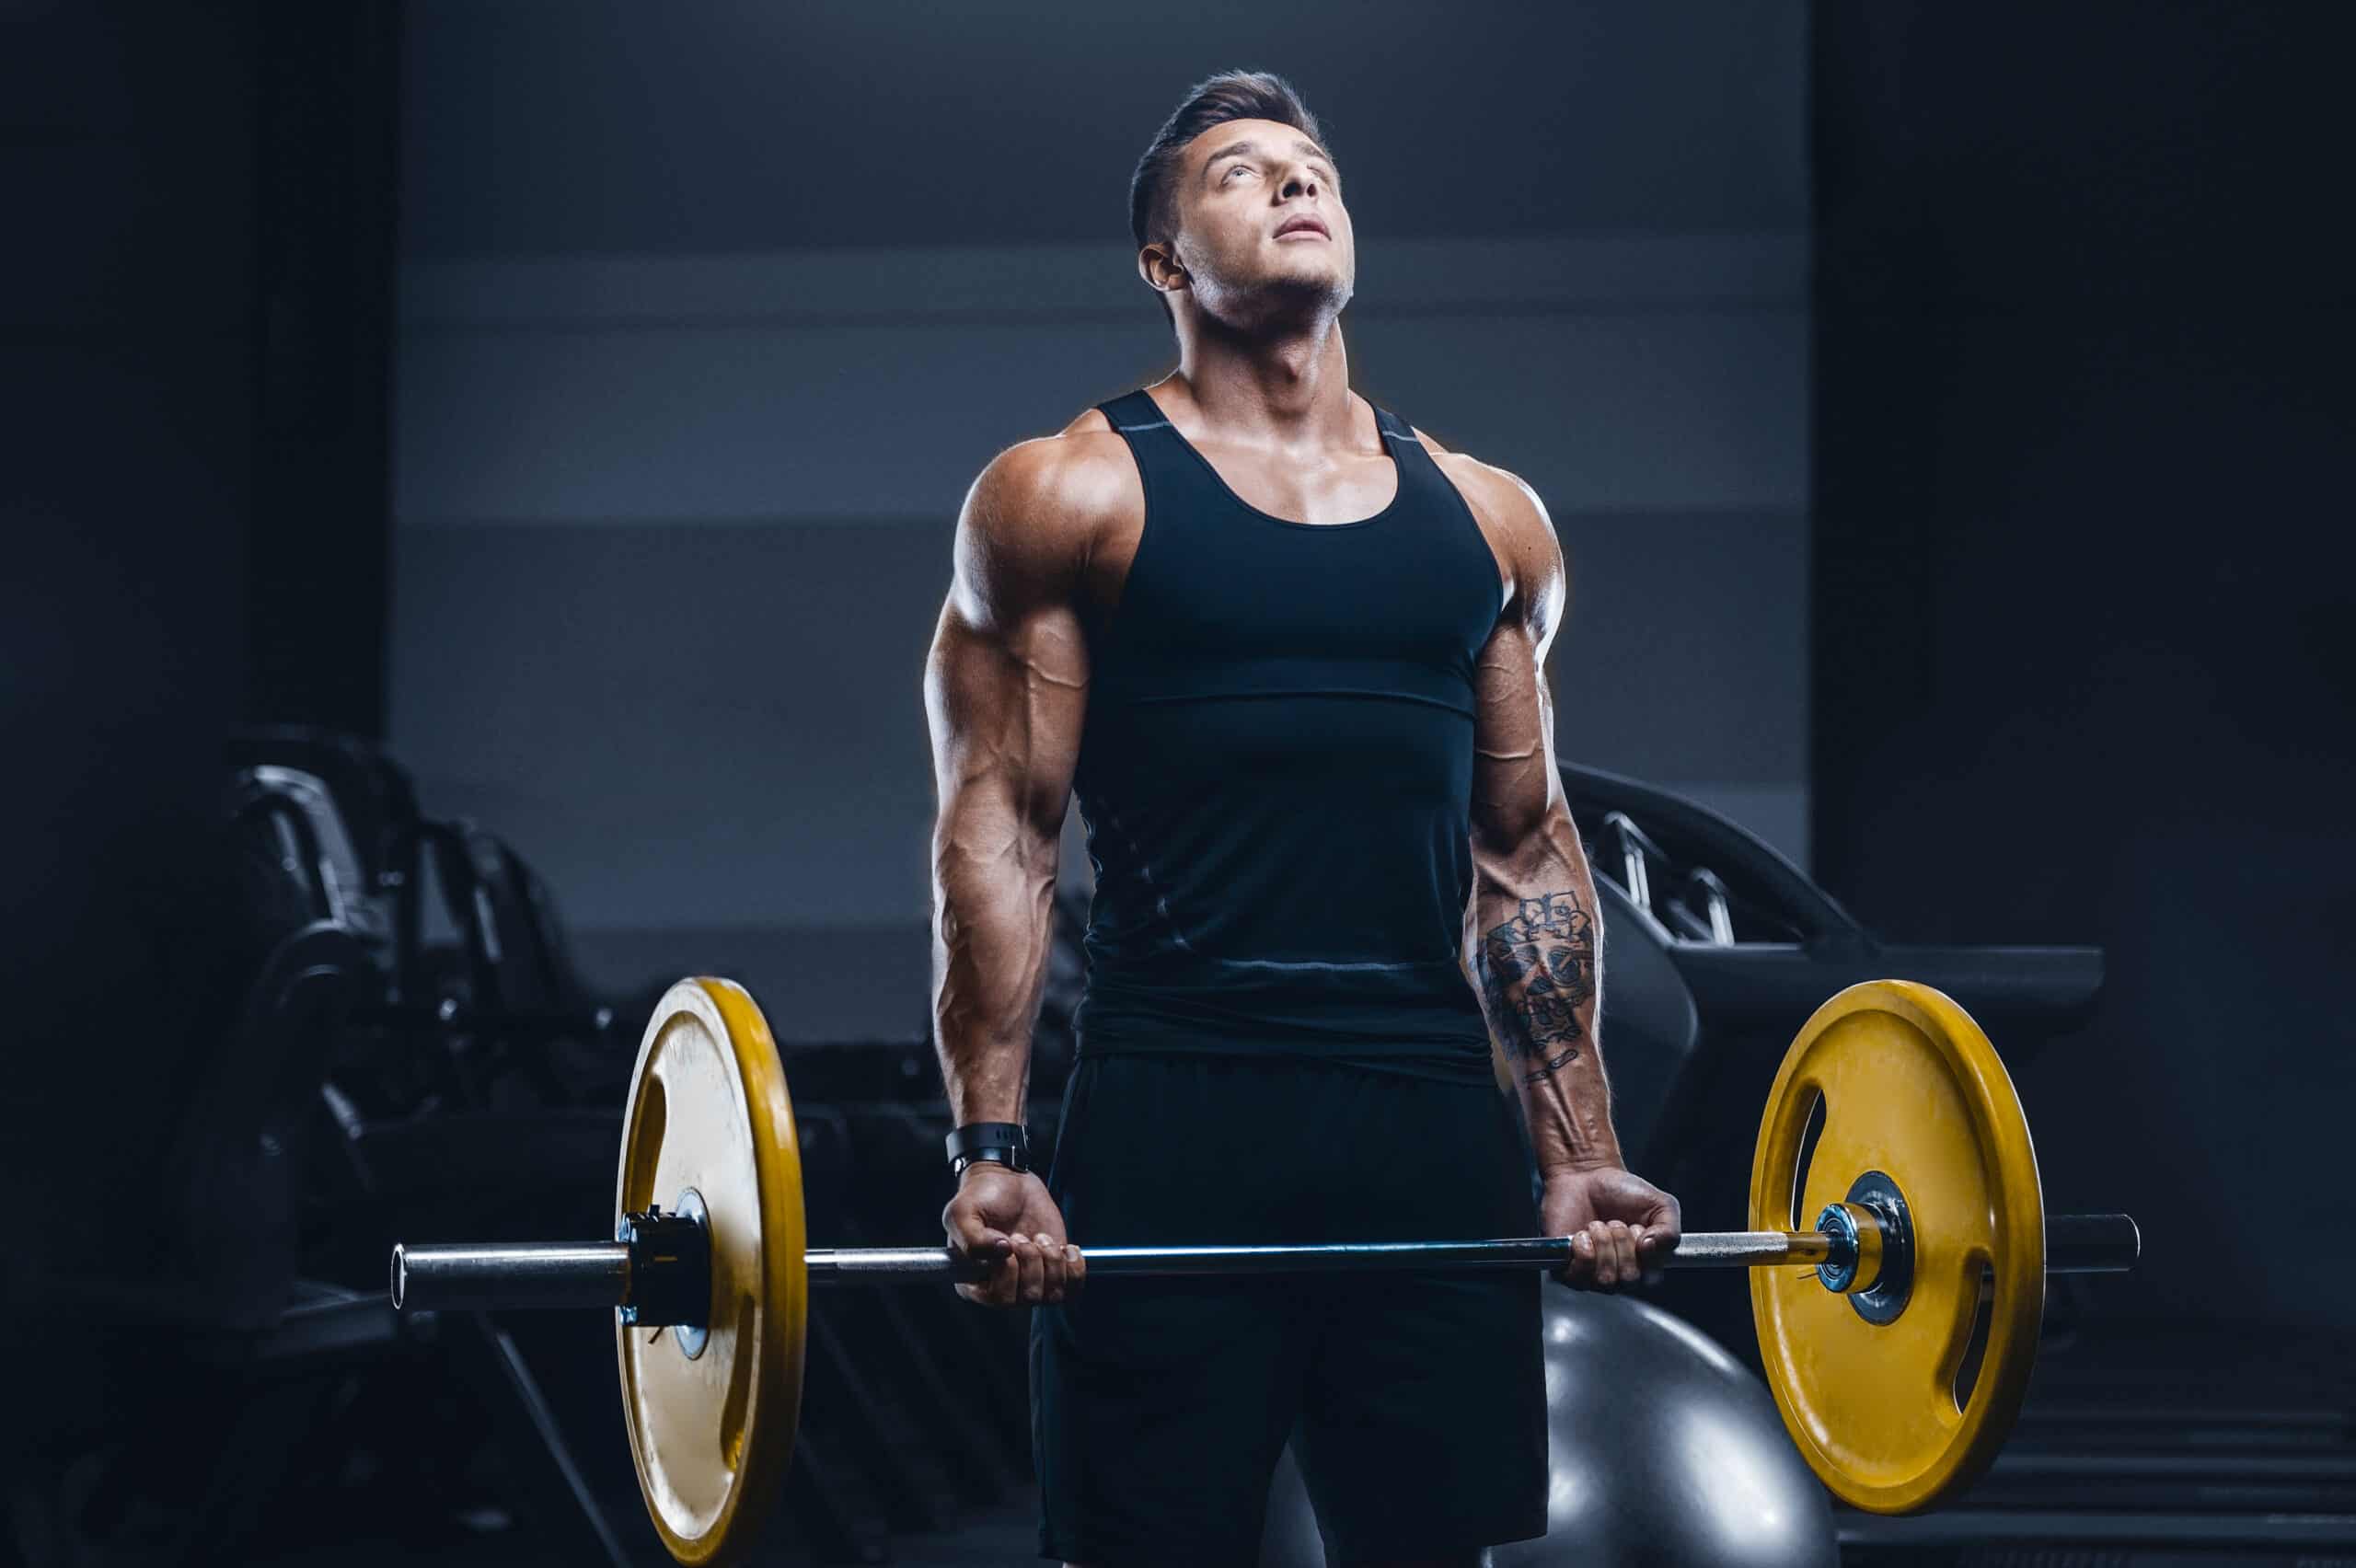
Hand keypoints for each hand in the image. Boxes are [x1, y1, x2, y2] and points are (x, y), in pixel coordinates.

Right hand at [941, 1164, 1085, 1306]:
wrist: (1007, 1181)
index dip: (1009, 1270)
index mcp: (974, 1282)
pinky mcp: (1054, 1273)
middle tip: (1021, 1235)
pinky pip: (1073, 1290)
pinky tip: (1065, 1247)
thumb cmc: (980, 1198)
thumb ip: (972, 1238)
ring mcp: (1030, 1282)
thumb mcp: (962, 1212)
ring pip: (1053, 1295)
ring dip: (1052, 1261)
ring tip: (1040, 1238)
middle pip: (1028, 1298)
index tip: (1007, 1241)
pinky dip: (1074, 1268)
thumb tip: (1002, 1251)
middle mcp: (1002, 1288)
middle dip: (1031, 1261)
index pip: (998, 1298)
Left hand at [1540, 1164, 1681, 1290]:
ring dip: (1604, 1244)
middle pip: (1629, 1279)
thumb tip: (1653, 1248)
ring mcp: (1592, 1274)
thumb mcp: (1660, 1204)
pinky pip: (1579, 1276)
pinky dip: (1583, 1249)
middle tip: (1617, 1223)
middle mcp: (1618, 1273)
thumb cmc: (1622, 1192)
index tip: (1642, 1231)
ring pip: (1606, 1279)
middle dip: (1624, 1244)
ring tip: (1598, 1225)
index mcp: (1643, 1264)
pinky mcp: (1567, 1269)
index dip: (1648, 1255)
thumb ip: (1671, 1230)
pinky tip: (1582, 1234)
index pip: (1652, 1279)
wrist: (1586, 1175)